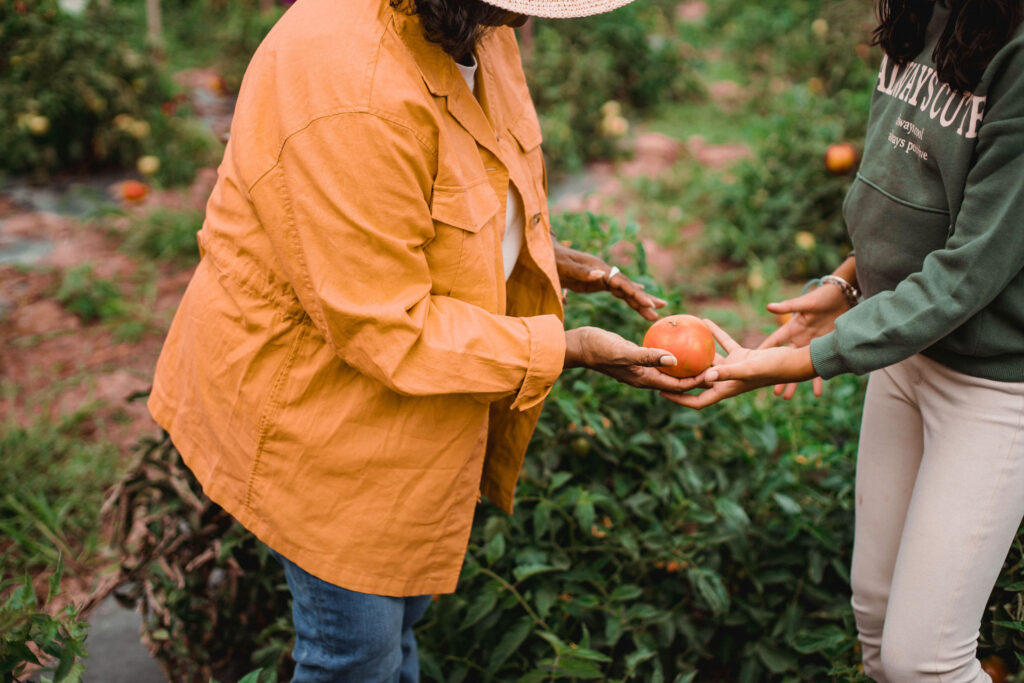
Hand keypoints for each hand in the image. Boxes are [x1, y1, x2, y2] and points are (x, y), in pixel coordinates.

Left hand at [552, 240, 666, 320]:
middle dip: (644, 299)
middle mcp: (604, 272)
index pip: (621, 283)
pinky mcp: (599, 282)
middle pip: (628, 287)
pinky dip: (630, 296)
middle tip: (662, 308)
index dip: (635, 293)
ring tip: (657, 310)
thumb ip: (581, 272)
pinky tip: (640, 299)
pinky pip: (618, 291)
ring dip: (640, 300)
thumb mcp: (564, 268)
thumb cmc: (553, 261)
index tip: (647, 303)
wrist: (546, 254)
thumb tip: (600, 274)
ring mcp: (603, 276)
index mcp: (598, 269)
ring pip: (626, 290)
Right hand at [565, 327, 704, 392]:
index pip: (677, 386)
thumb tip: (675, 360)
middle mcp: (645, 377)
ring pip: (669, 370)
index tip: (715, 374)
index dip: (697, 382)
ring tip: (704, 354)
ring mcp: (640, 369)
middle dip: (696, 377)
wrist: (581, 345)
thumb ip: (648, 356)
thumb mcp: (625, 351)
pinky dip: (671, 353)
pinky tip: (680, 339)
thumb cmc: (600, 348)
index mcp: (644, 379)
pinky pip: (659, 357)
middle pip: (677, 381)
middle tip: (716, 365)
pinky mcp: (637, 358)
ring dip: (685, 366)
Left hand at [661, 320, 815, 409]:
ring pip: (709, 360)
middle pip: (698, 381)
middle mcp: (727, 381)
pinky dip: (715, 334)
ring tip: (678, 339)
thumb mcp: (749, 369)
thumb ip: (728, 373)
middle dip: (681, 375)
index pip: (697, 400)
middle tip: (662, 364)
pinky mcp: (742, 356)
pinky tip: (704, 321)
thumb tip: (706, 378)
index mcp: (726, 390)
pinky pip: (724, 344)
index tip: (660, 391)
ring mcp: (734, 368)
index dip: (678, 398)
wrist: (796, 360)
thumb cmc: (775, 368)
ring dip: (695, 351)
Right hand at [759, 282, 848, 399]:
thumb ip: (787, 307)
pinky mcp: (823, 349)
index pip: (772, 343)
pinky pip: (820, 367)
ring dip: (793, 383)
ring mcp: (810, 346)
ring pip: (799, 369)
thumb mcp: (805, 303)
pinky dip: (819, 380)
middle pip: (783, 361)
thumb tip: (769, 307)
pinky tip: (817, 393)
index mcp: (791, 329)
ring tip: (785, 397)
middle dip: (776, 376)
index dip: (761, 354)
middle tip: (770, 391)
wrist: (841, 298)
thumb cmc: (821, 297)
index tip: (747, 365)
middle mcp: (798, 340)